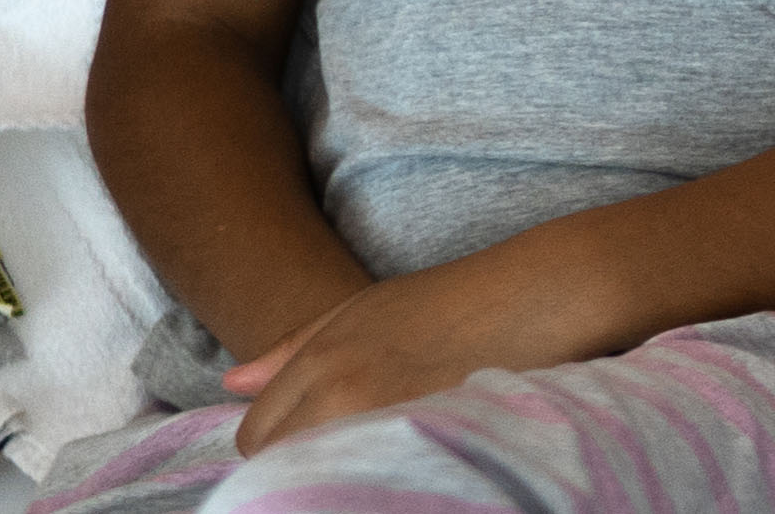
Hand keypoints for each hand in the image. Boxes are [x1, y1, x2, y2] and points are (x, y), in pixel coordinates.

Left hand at [222, 234, 613, 454]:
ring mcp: (383, 421)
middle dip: (297, 466)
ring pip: (320, 479)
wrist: (543, 292)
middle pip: (278, 464)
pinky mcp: (427, 442)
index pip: (255, 436)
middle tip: (345, 454)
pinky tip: (402, 466)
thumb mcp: (367, 308)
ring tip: (374, 461)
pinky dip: (376, 479)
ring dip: (334, 475)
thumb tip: (232, 386)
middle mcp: (340, 393)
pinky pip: (372, 482)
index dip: (279, 445)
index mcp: (322, 360)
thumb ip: (294, 349)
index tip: (313, 444)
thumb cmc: (458, 298)